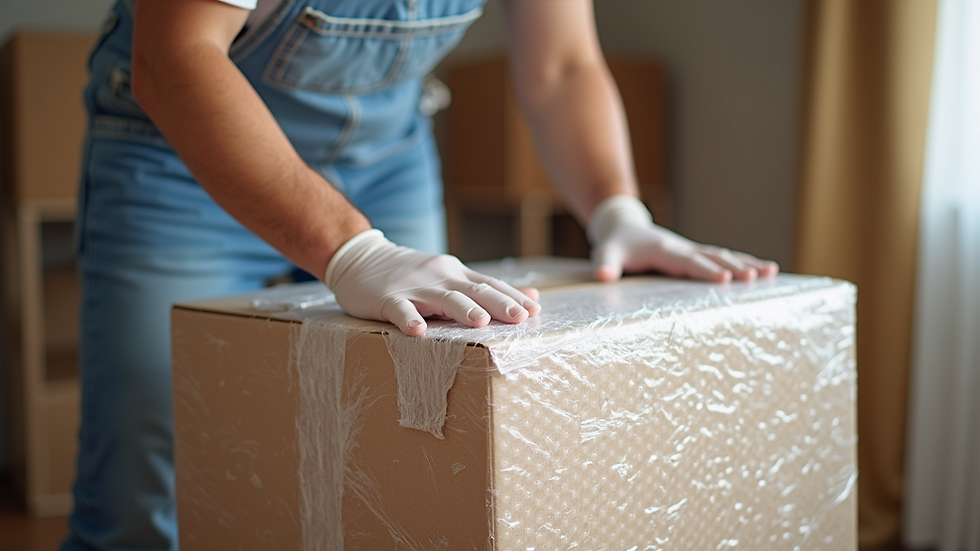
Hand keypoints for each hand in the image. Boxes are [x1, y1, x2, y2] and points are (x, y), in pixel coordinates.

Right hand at [325, 230, 541, 335]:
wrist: (362, 258)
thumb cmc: (412, 275)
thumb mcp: (451, 276)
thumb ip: (487, 289)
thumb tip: (532, 297)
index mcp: (456, 275)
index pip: (490, 285)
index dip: (512, 298)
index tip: (535, 312)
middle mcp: (440, 278)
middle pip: (474, 290)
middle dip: (499, 304)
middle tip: (520, 318)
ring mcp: (414, 287)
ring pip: (443, 298)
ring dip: (463, 309)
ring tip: (481, 322)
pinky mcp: (387, 298)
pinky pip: (400, 309)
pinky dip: (409, 319)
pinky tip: (417, 332)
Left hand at [588, 196, 778, 282]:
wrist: (623, 227)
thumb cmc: (615, 245)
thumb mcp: (605, 253)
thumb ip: (604, 265)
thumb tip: (602, 277)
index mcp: (663, 250)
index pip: (687, 262)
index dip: (704, 270)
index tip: (724, 279)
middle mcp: (682, 248)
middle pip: (712, 257)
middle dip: (734, 267)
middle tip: (756, 278)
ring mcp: (691, 250)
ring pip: (723, 255)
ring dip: (745, 263)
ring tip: (770, 272)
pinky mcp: (696, 254)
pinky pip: (723, 257)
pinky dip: (744, 262)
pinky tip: (765, 270)